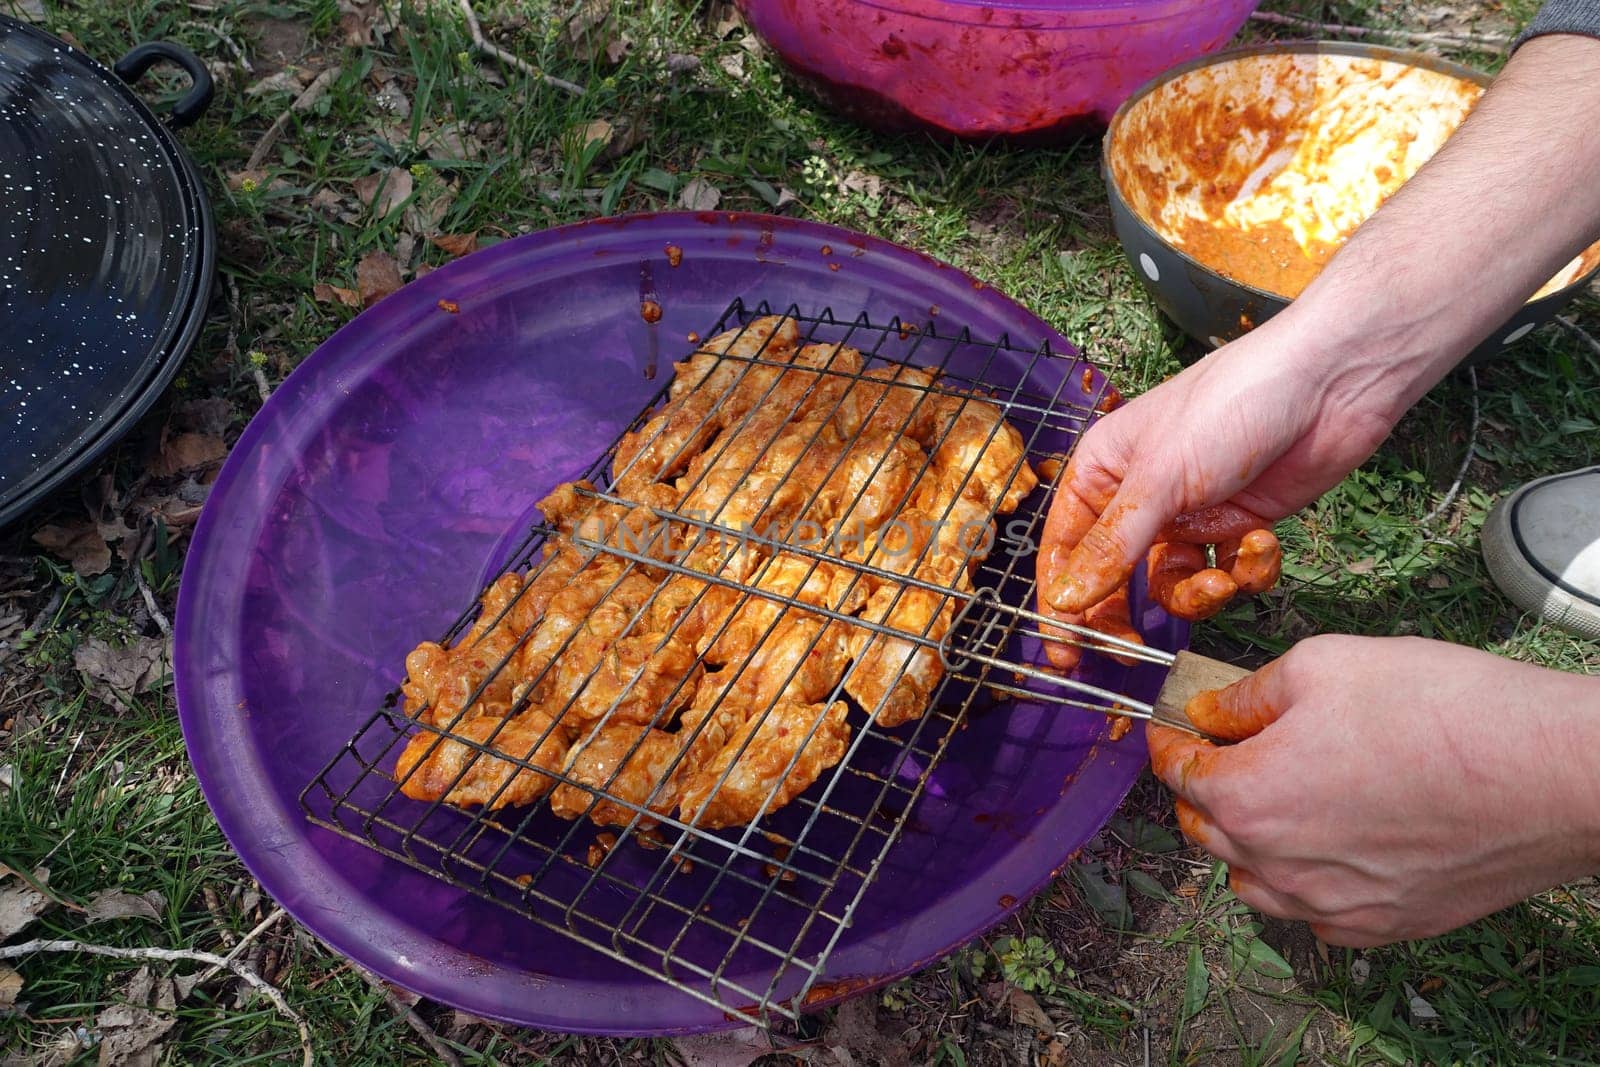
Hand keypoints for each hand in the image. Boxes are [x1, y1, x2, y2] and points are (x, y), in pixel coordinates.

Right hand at [1039, 320, 1397, 618]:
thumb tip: (1065, 601)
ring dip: (1199, 593)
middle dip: (1128, 615)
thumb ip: (1113, 546)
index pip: (1065, 550)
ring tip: (1220, 579)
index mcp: (1102, 473)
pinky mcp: (1238, 528)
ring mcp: (1191, 515)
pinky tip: (1263, 542)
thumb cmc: (1231, 405)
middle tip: (1136, 651)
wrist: (1329, 384)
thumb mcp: (1161, 479)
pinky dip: (1246, 570)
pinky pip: (1228, 575)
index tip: (1065, 654)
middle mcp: (1140, 498)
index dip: (1060, 604)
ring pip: (1174, 586)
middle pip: (1115, 579)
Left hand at [1149, 634, 1599, 946]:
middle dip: (1206, 787)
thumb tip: (1213, 712)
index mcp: (1246, 798)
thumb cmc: (1438, 710)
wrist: (1549, 774)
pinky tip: (1334, 840)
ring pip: (1253, 880)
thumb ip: (1249, 694)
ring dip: (1249, 840)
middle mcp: (1276, 865)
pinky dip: (1305, 879)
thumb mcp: (1322, 664)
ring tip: (1281, 795)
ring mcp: (1329, 905)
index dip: (1172, 739)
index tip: (1178, 722)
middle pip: (1206, 829)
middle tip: (1229, 748)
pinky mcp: (1382, 925)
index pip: (1177, 772)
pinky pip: (1314, 912)